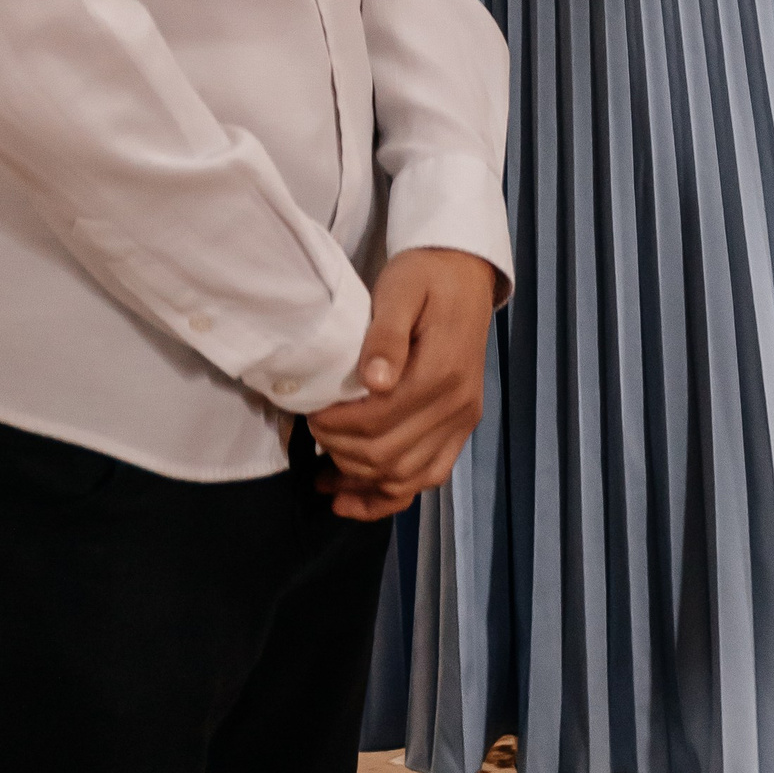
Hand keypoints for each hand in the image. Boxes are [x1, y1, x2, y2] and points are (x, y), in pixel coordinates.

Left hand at [307, 248, 496, 522]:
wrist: (464, 274)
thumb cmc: (425, 276)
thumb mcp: (401, 288)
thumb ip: (387, 334)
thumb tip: (374, 381)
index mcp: (442, 371)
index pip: (380, 420)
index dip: (338, 425)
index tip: (309, 413)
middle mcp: (458, 406)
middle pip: (389, 455)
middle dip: (340, 451)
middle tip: (310, 430)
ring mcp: (462, 422)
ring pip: (406, 477)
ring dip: (359, 481)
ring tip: (322, 473)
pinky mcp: (460, 429)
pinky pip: (427, 479)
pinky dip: (388, 497)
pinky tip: (350, 498)